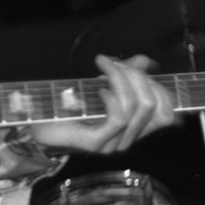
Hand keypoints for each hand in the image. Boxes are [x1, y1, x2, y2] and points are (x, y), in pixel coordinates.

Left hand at [27, 54, 177, 154]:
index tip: (138, 68)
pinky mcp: (95, 143)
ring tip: (104, 67)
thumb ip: (124, 74)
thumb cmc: (69, 106)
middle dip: (137, 76)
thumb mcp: (101, 85)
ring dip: (121, 79)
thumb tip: (144, 60)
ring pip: (135, 108)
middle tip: (114, 63)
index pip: (166, 113)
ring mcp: (112, 143)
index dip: (158, 87)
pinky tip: (99, 89)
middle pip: (151, 105)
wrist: (38, 124)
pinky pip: (118, 118)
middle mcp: (127, 139)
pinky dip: (112, 98)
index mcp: (133, 128)